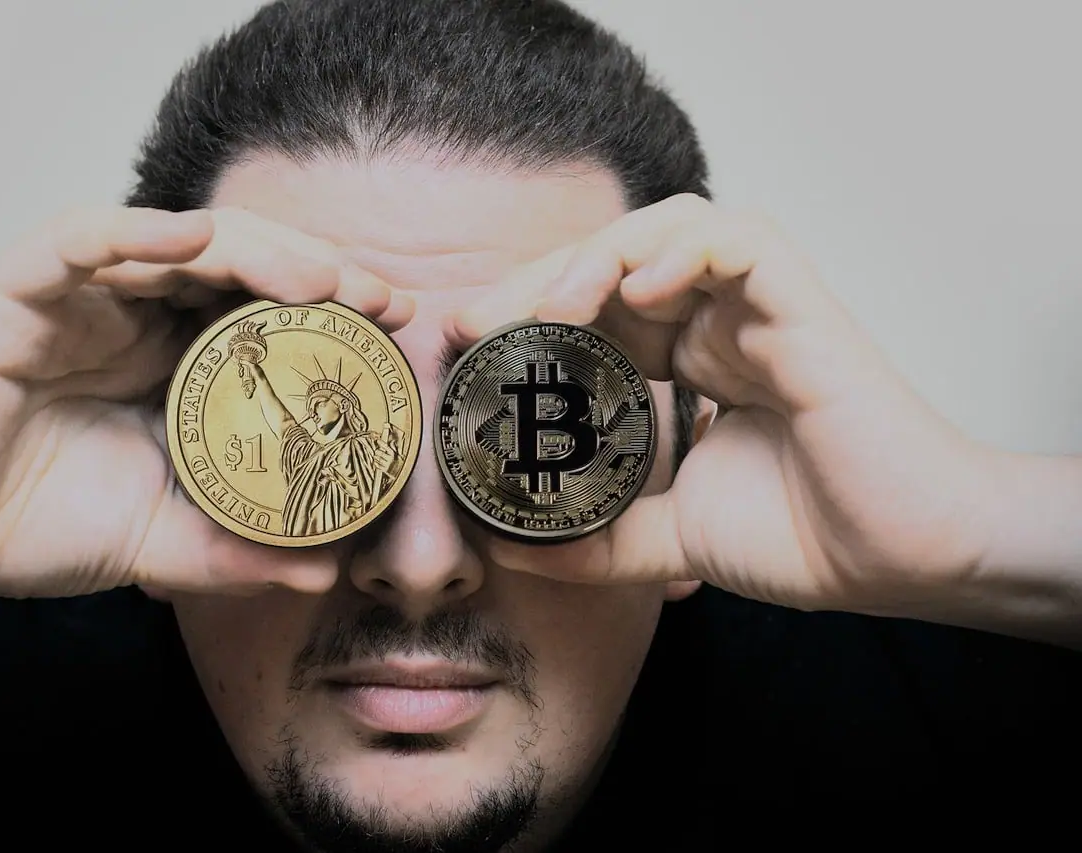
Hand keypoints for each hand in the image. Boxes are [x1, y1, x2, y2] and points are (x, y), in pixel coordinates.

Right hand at [0, 205, 412, 608]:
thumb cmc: (33, 524)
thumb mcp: (157, 543)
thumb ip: (234, 553)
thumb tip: (321, 572)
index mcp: (176, 365)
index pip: (267, 315)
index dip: (334, 314)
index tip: (395, 328)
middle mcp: (137, 319)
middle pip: (239, 267)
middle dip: (315, 274)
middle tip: (379, 297)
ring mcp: (80, 299)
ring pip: (175, 243)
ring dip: (253, 249)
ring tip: (317, 279)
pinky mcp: (15, 293)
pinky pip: (77, 243)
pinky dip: (132, 235)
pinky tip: (189, 242)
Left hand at [373, 426, 399, 474]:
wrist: (400, 473)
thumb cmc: (398, 462)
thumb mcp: (398, 455)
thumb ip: (394, 448)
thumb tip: (392, 442)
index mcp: (394, 455)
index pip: (387, 447)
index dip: (382, 443)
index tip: (377, 440)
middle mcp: (391, 460)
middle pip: (381, 454)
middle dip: (377, 451)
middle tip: (376, 451)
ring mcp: (388, 465)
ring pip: (379, 460)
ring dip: (375, 457)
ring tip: (375, 456)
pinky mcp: (385, 470)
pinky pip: (378, 466)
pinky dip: (375, 463)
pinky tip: (375, 462)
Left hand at [447, 194, 994, 614]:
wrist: (896, 560)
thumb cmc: (806, 538)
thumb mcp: (669, 540)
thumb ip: (596, 539)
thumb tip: (513, 548)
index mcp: (689, 362)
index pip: (593, 308)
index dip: (526, 312)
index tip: (467, 344)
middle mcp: (718, 324)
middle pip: (613, 260)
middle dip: (539, 280)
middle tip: (478, 322)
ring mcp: (759, 309)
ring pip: (669, 230)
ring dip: (599, 255)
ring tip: (550, 307)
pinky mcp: (801, 305)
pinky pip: (739, 241)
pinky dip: (684, 250)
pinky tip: (638, 288)